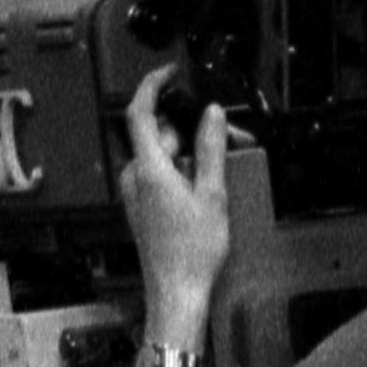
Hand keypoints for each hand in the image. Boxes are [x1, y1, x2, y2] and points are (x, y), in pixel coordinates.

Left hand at [121, 65, 230, 348]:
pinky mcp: (141, 206)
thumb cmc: (193, 252)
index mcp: (148, 169)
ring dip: (192, 153)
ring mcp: (135, 193)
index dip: (153, 85)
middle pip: (161, 135)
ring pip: (164, 156)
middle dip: (194, 131)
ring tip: (227, 169)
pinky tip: (208, 187)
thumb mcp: (213, 194)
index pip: (140, 112)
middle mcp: (134, 177)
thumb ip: (211, 148)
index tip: (170, 72)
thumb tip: (211, 113)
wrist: (176, 294)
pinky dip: (184, 171)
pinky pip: (161, 175)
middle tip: (231, 137)